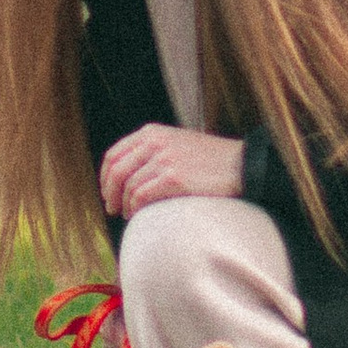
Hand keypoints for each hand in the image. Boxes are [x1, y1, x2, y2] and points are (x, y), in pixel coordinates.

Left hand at [99, 126, 247, 217]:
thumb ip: (151, 153)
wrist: (242, 165)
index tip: (107, 193)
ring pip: (128, 187)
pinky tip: (140, 215)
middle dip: (110, 194)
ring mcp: (164, 159)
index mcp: (152, 132)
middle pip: (117, 171)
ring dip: (125, 205)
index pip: (114, 154)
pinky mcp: (173, 178)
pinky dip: (136, 209)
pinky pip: (141, 197)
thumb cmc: (210, 161)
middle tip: (112, 209)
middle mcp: (155, 142)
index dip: (105, 177)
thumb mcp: (176, 144)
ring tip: (130, 215)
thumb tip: (125, 178)